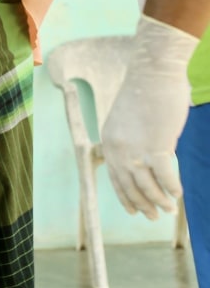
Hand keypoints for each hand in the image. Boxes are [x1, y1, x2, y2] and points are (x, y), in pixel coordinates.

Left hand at [101, 15, 196, 219]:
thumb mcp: (129, 120)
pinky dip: (172, 188)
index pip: (115, 178)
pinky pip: (165, 176)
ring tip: (169, 209)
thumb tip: (148, 162)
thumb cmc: (146, 91)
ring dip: (159, 200)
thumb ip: (134, 142)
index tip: (134, 210)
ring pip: (147, 186)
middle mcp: (117, 149)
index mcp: (108, 141)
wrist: (154, 71)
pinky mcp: (157, 145)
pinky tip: (178, 194)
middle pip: (130, 186)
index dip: (125, 197)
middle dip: (142, 204)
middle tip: (153, 216)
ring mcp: (136, 148)